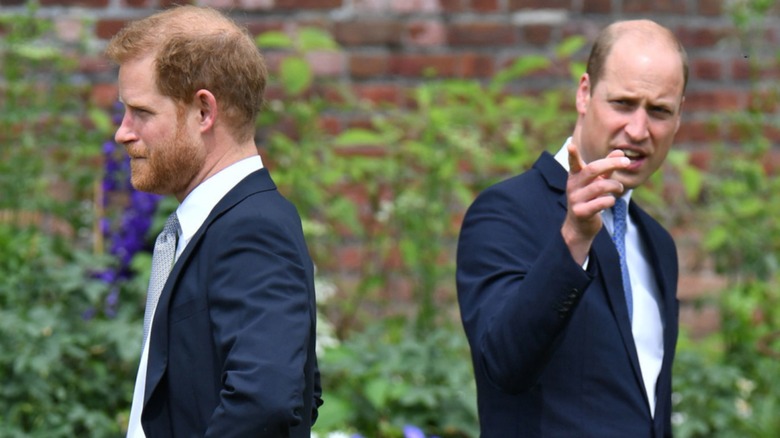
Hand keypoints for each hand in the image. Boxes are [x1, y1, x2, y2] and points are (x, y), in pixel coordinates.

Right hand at [561, 142, 629, 263]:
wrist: (580, 226)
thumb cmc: (590, 199)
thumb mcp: (597, 182)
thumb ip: (607, 168)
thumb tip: (620, 152)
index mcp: (576, 176)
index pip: (573, 163)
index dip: (572, 154)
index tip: (571, 145)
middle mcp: (573, 186)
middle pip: (592, 169)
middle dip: (611, 164)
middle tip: (626, 162)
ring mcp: (576, 199)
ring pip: (600, 186)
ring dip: (615, 185)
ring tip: (619, 188)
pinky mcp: (581, 212)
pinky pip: (601, 202)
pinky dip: (610, 200)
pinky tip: (610, 201)